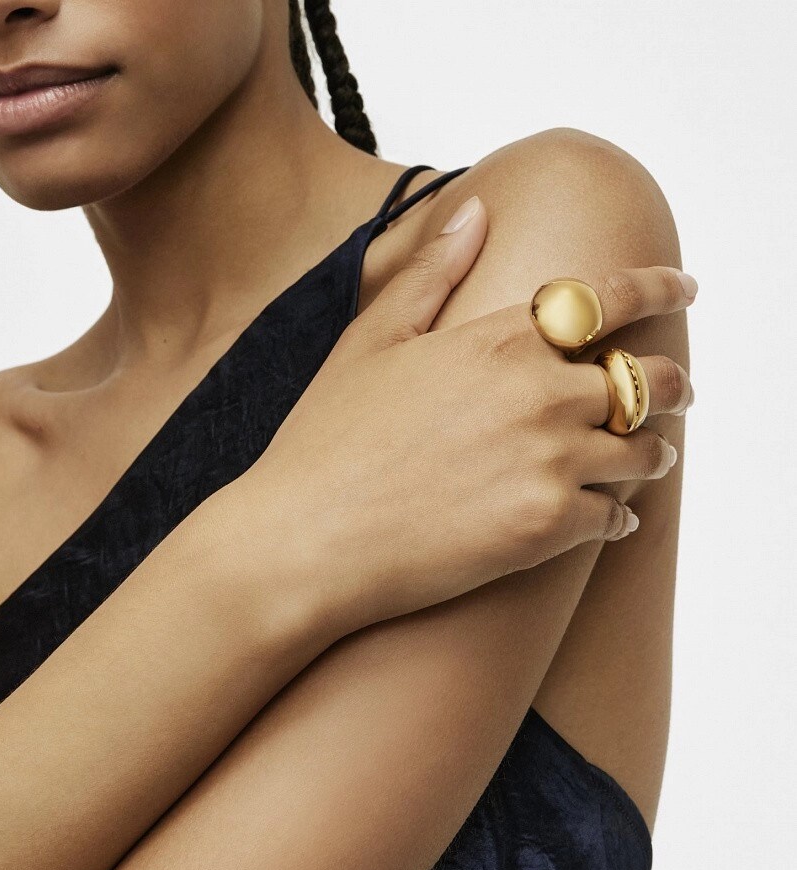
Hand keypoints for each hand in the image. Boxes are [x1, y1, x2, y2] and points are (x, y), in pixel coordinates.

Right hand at [241, 195, 695, 635]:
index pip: (606, 298)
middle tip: (676, 388)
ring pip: (645, 451)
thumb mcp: (371, 338)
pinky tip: (607, 518)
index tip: (684, 286)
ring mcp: (549, 464)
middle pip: (645, 378)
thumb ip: (432, 270)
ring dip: (651, 450)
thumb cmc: (328, 437)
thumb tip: (477, 209)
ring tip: (647, 455)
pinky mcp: (546, 529)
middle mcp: (539, 394)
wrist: (307, 538)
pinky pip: (616, 518)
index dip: (657, 286)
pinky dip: (618, 517)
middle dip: (670, 381)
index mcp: (498, 339)